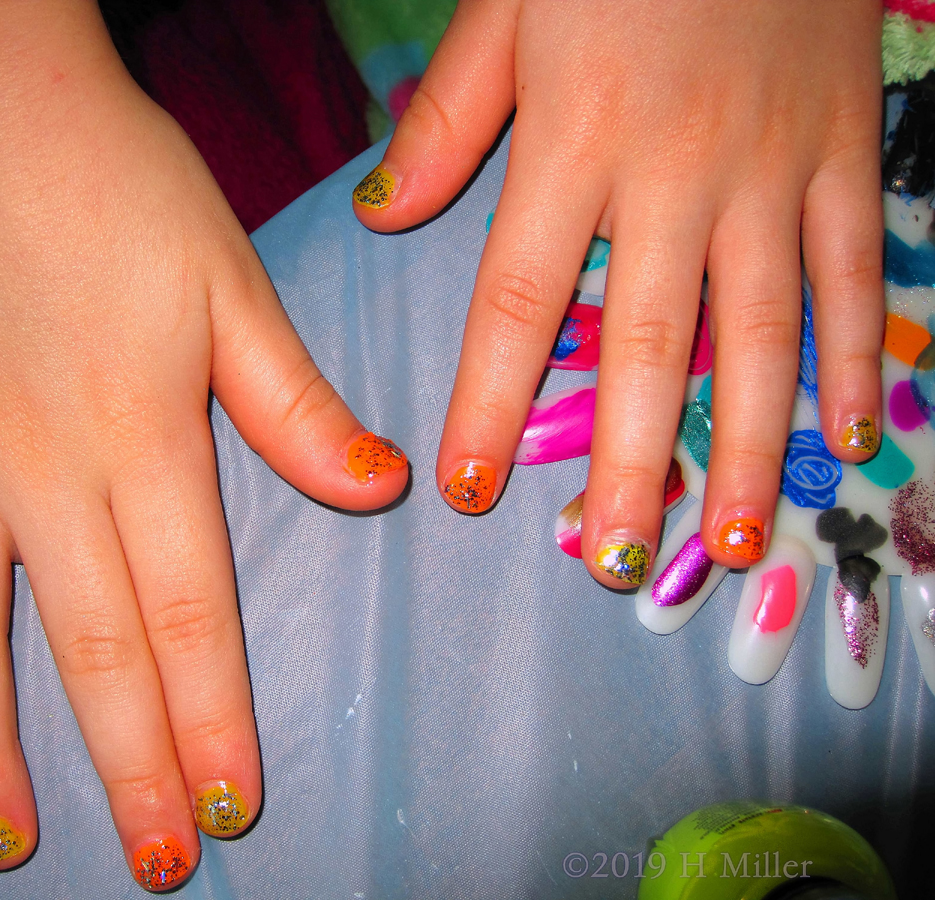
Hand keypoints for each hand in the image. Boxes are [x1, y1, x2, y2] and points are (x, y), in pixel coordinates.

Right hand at [0, 0, 407, 885]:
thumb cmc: (116, 179)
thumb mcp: (229, 282)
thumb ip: (296, 402)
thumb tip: (378, 490)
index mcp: (140, 436)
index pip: (183, 610)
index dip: (209, 717)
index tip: (226, 807)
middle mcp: (36, 467)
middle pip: (85, 645)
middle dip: (126, 764)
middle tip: (147, 866)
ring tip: (9, 838)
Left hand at [353, 0, 882, 585]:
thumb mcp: (505, 6)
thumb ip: (447, 119)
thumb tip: (383, 215)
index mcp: (574, 144)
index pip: (520, 302)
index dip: (492, 403)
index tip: (472, 489)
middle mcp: (674, 175)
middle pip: (648, 348)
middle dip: (631, 465)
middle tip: (615, 566)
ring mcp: (773, 169)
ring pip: (760, 332)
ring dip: (744, 446)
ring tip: (725, 542)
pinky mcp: (847, 150)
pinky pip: (855, 270)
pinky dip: (854, 356)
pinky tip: (844, 436)